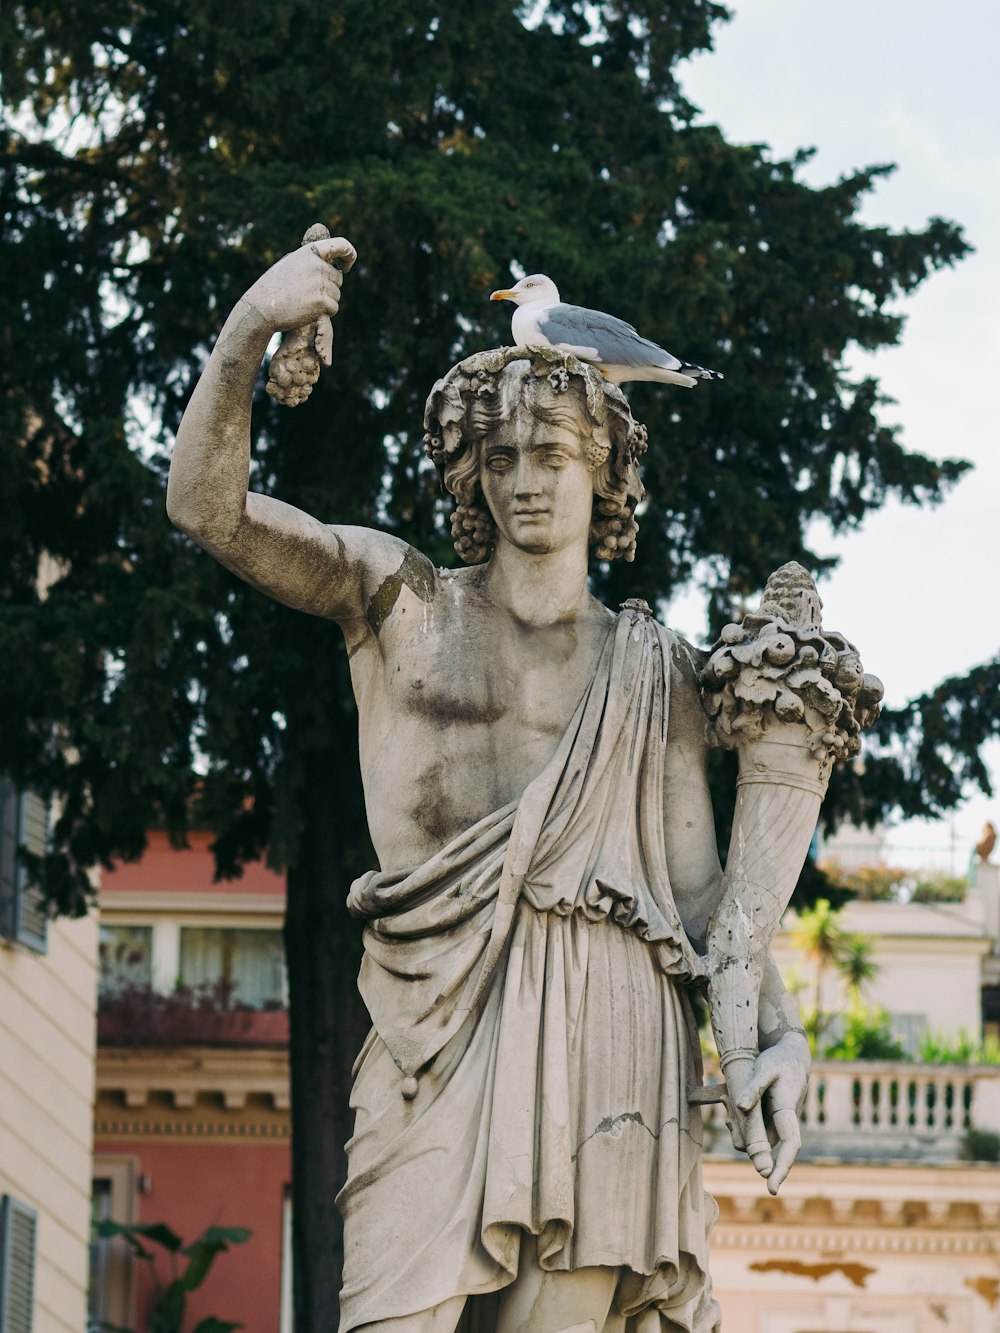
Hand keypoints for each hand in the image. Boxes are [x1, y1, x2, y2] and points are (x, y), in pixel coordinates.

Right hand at [241, 236, 356, 334]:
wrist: (261, 307)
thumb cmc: (273, 287)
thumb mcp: (290, 264)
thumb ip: (310, 261)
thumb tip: (334, 264)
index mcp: (310, 252)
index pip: (341, 245)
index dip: (349, 255)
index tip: (346, 265)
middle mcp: (317, 265)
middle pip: (338, 278)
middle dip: (329, 286)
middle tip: (309, 294)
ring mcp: (321, 283)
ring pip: (337, 294)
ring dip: (326, 300)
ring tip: (304, 302)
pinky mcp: (322, 302)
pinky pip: (334, 308)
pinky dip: (325, 312)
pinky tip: (308, 311)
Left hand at [728, 1032, 809, 1194]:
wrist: (792, 1054)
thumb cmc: (778, 1060)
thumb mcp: (764, 1068)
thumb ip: (753, 1087)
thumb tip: (739, 1106)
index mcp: (788, 1110)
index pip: (790, 1145)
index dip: (782, 1167)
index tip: (771, 1187)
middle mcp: (786, 1120)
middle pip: (768, 1145)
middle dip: (749, 1145)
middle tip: (728, 1123)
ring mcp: (780, 1120)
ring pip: (759, 1138)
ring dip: (742, 1132)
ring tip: (726, 1111)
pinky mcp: (773, 1116)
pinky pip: (757, 1128)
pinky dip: (742, 1123)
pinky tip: (728, 1109)